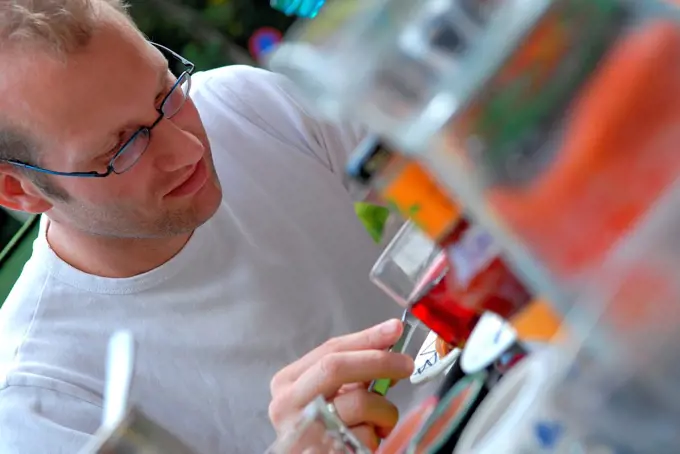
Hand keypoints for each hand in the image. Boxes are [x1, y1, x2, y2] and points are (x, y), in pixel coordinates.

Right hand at [269, 319, 414, 450]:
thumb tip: (389, 348)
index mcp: (288, 381)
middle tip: (405, 365)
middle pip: (336, 367)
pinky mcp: (321, 451)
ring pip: (358, 403)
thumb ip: (353, 373)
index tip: (394, 330)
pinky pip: (363, 435)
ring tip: (381, 423)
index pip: (330, 350)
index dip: (366, 338)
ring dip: (383, 411)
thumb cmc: (321, 428)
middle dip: (378, 361)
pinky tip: (365, 441)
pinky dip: (374, 437)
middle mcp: (287, 403)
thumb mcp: (330, 395)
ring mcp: (303, 428)